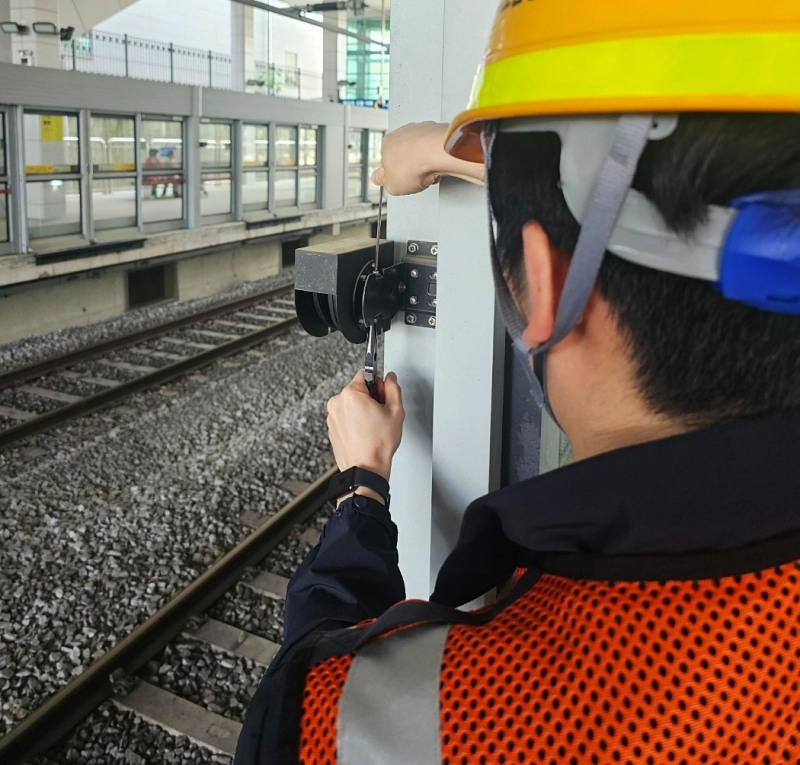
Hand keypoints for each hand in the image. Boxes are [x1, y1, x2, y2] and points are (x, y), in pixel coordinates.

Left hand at [327, 370, 404, 482]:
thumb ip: (393, 388)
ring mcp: (332, 417)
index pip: (365, 373)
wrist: (365, 469)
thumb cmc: (378, 444)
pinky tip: (365, 433)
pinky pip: (346, 417)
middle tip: (381, 414)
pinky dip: (355, 421)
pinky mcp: (332, 428)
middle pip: (357, 389)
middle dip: (371, 398)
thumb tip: (390, 379)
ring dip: (362, 410)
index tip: (383, 395)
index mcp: (351, 394)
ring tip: (373, 426)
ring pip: (351, 404)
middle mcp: (337, 403)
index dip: (378, 383)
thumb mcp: (396, 411)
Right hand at [370, 121, 484, 195]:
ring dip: (424, 163)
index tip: (398, 181)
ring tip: (427, 174)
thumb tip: (388, 183)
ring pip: (421, 151)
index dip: (393, 174)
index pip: (386, 161)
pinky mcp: (437, 132)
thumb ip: (386, 183)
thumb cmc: (414, 164)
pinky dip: (437, 158)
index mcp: (387, 143)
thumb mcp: (391, 185)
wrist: (437, 153)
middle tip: (414, 179)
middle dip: (409, 167)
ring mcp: (420, 130)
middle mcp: (403, 132)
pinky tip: (438, 166)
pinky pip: (435, 149)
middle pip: (404, 155)